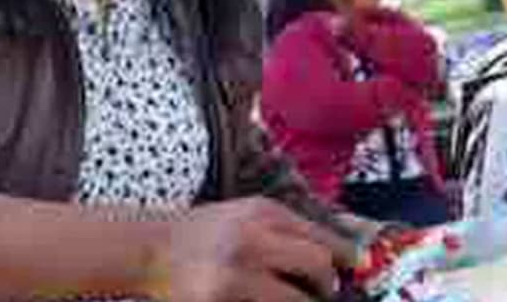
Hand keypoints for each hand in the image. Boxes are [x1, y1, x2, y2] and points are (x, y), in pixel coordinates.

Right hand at [144, 197, 355, 301]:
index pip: (320, 235)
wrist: (150, 248)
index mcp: (263, 212)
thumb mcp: (245, 214)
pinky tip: (268, 300)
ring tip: (300, 298)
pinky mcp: (222, 298)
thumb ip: (285, 228)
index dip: (345, 254)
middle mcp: (254, 238)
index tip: (356, 266)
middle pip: (317, 264)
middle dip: (328, 283)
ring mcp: (237, 272)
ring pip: (296, 298)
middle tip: (327, 290)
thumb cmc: (204, 232)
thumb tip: (334, 253)